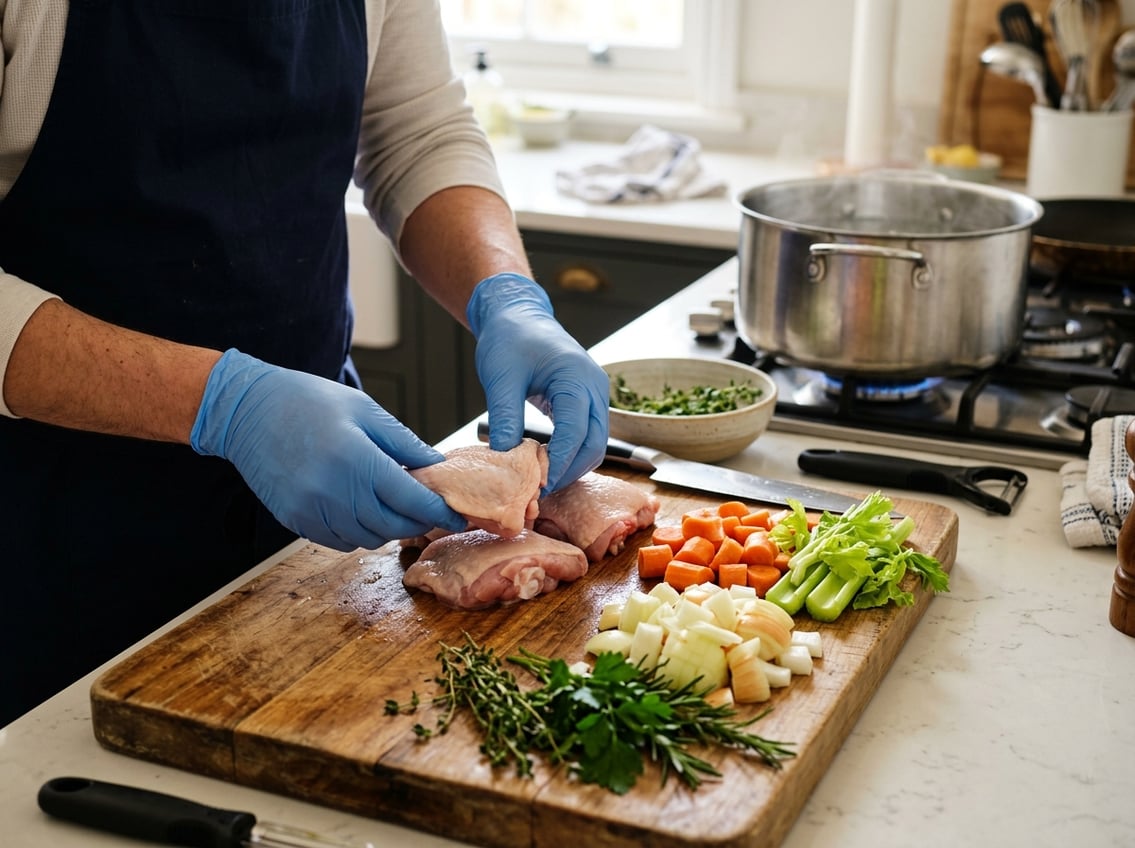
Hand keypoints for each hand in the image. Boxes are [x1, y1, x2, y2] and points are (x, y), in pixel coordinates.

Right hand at [190, 350, 465, 550]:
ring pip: (367, 539)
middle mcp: (333, 491)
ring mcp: (311, 510)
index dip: (439, 512)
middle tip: (429, 511)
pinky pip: (339, 541)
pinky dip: (358, 532)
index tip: (456, 515)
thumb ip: (403, 442)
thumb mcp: (364, 410)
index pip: (411, 500)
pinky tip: (361, 510)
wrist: (247, 410)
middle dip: (417, 522)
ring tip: (394, 506)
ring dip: (388, 528)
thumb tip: (436, 467)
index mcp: (357, 459)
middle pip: (392, 526)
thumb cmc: (307, 401)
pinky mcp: (294, 520)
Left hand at [467, 273, 608, 490]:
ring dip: (572, 466)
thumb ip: (505, 416)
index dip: (558, 462)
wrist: (518, 315)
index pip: (575, 432)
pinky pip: (587, 435)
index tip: (537, 485)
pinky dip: (571, 454)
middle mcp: (594, 387)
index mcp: (576, 377)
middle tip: (539, 491)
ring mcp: (594, 395)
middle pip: (594, 444)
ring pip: (595, 444)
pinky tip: (546, 465)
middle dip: (569, 471)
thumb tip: (505, 458)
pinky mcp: (586, 401)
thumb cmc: (510, 338)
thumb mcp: (501, 377)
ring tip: (541, 482)